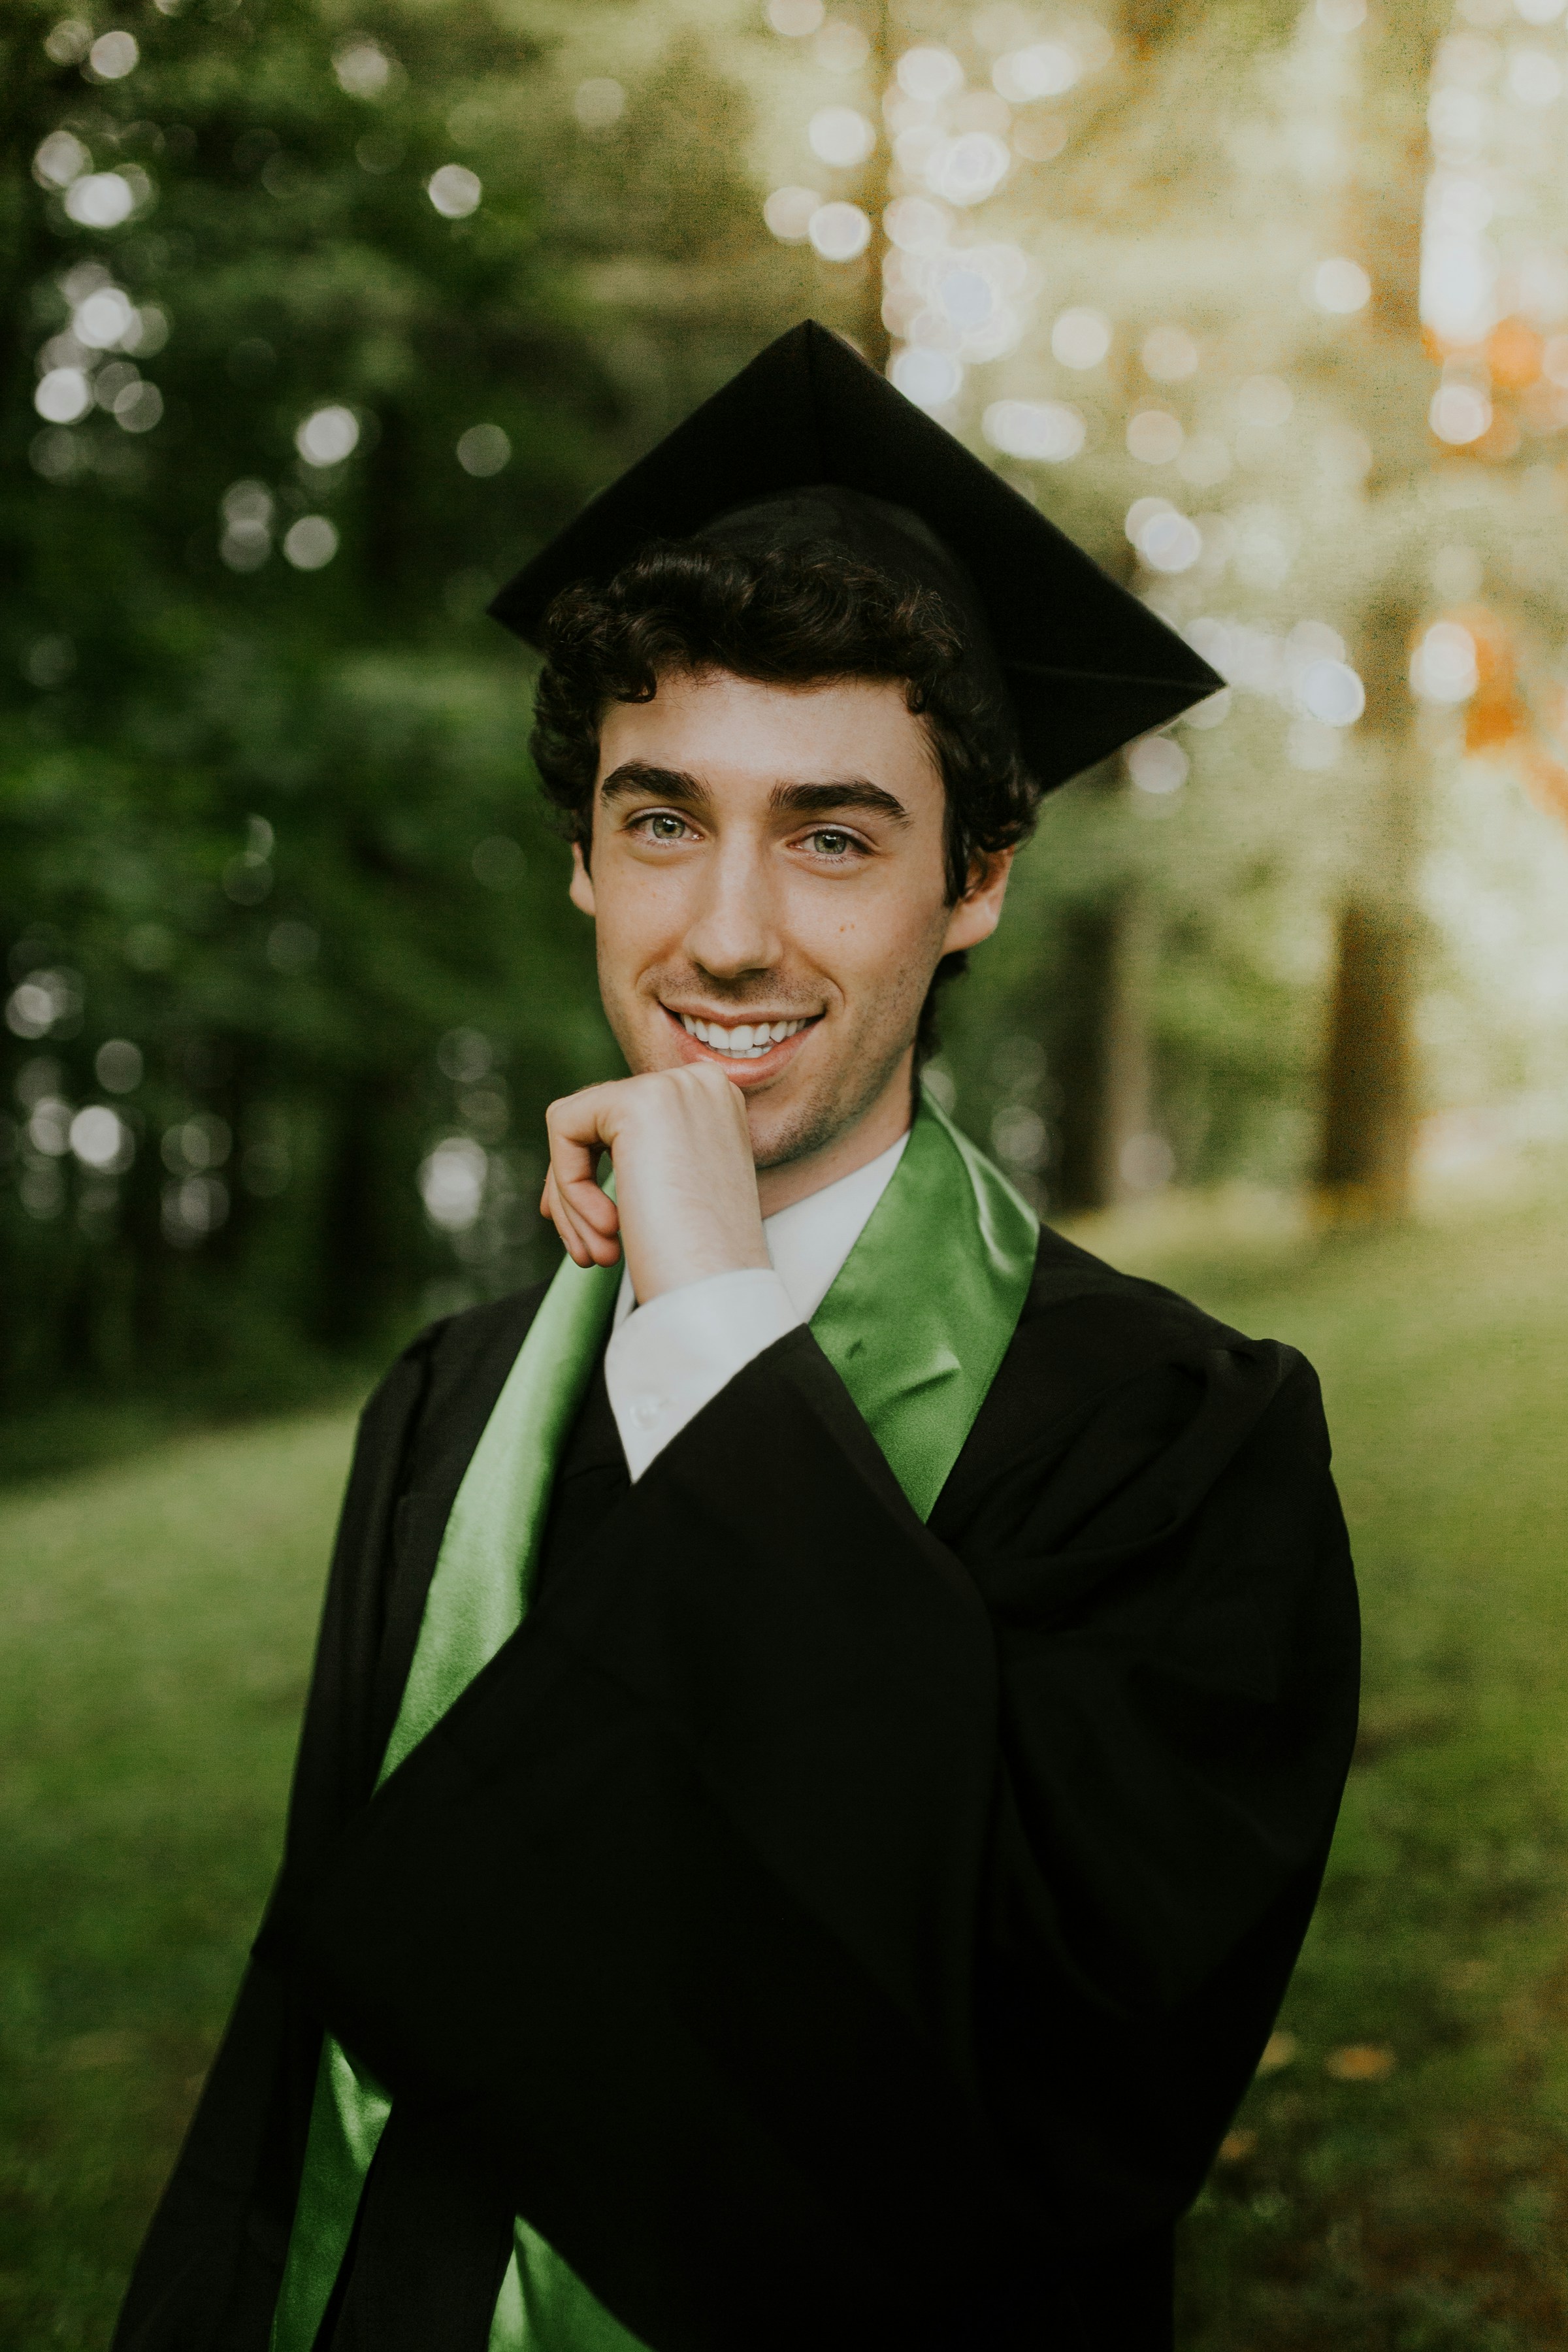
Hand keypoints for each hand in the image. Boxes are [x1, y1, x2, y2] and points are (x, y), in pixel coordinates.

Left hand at [540, 1063, 768, 1302]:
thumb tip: (577, 1144)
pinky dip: (568, 1186)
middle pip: (596, 1121)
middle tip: (587, 1255)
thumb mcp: (676, 1194)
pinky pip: (564, 1129)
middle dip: (574, 1190)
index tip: (585, 1231)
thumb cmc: (700, 1266)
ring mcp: (674, 1086)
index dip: (592, 1174)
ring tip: (599, 1256)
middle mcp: (701, 1083)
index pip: (625, 1122)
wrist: (722, 1296)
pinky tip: (608, 1229)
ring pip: (573, 1127)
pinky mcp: (640, 1100)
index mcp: (716, 1105)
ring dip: (571, 1201)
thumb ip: (642, 1157)